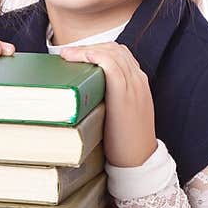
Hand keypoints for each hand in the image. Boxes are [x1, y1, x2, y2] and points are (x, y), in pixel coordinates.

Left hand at [57, 42, 156, 166]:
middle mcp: (138, 80)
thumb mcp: (121, 115)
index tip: (79, 55)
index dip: (98, 50)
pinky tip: (78, 58)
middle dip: (90, 46)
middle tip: (69, 53)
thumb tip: (84, 92)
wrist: (139, 160)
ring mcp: (133, 85)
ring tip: (67, 55)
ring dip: (86, 49)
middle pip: (114, 49)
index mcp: (139, 83)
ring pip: (111, 52)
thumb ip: (110, 99)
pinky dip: (94, 56)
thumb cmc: (125, 143)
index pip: (120, 55)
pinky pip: (110, 64)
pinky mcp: (125, 94)